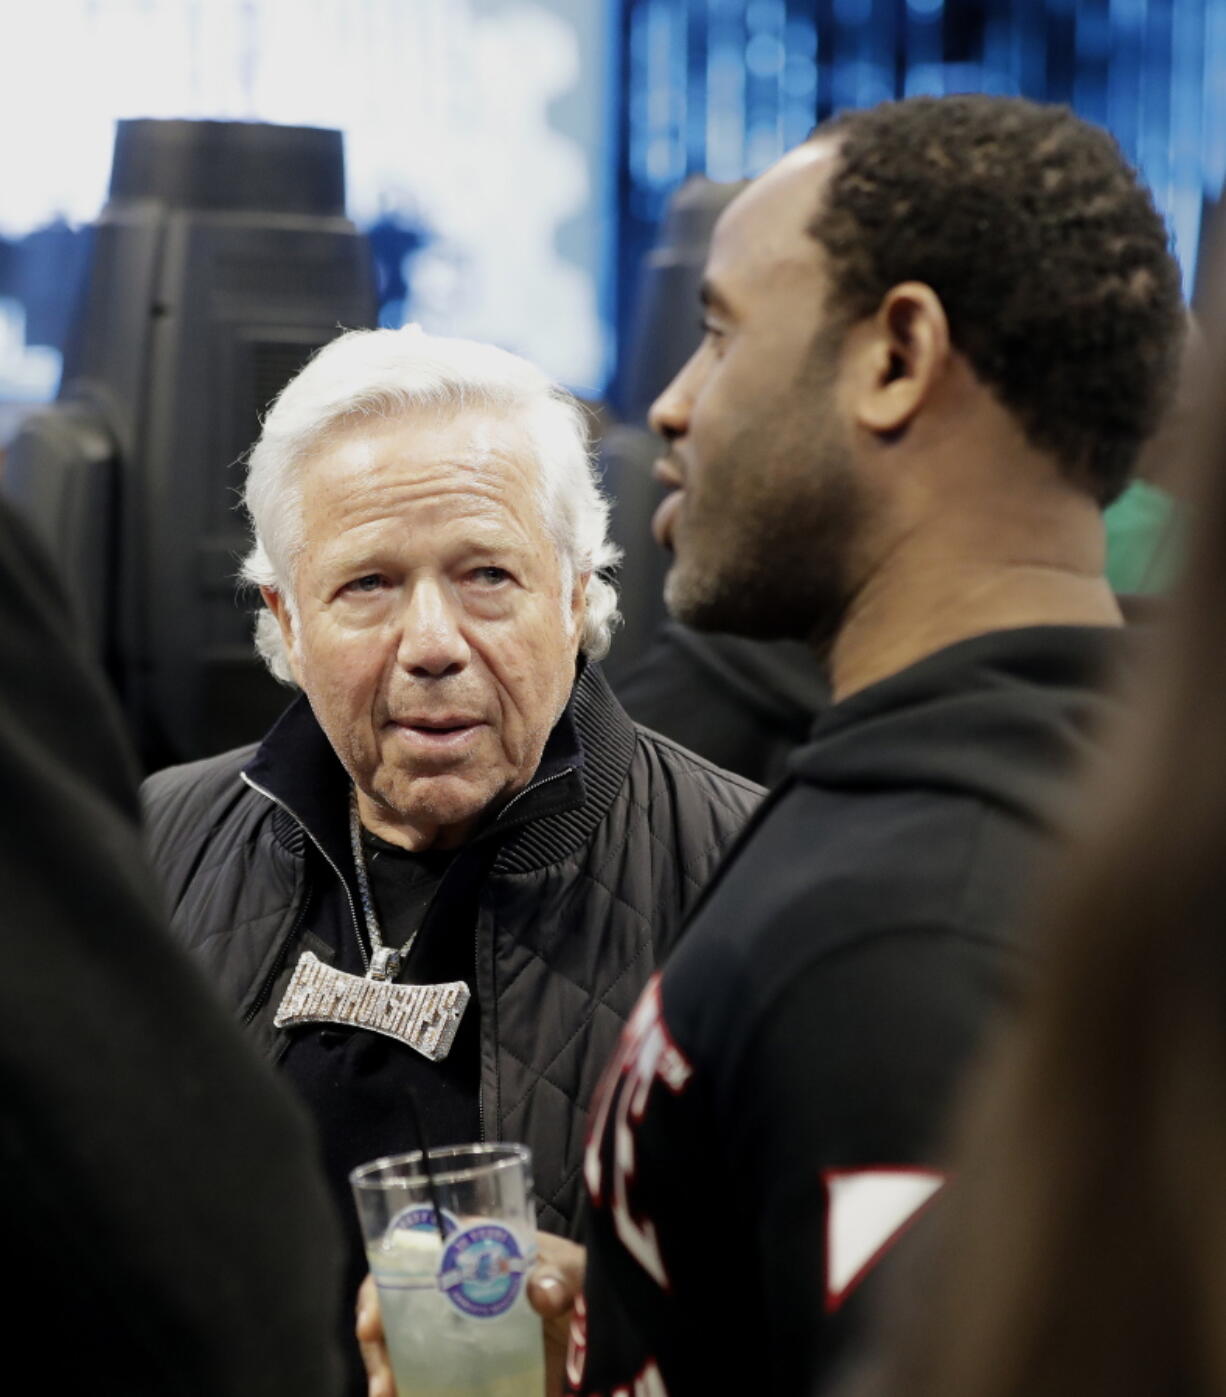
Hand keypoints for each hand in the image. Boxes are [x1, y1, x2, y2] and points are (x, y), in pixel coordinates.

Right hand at [355, 1235, 586, 1396]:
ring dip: (388, 1371)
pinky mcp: (464, 1365)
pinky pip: (425, 1377)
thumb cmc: (579, 1280)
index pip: (409, 1253)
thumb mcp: (574, 1270)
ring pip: (403, 1344)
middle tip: (382, 1382)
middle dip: (378, 1341)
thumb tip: (541, 1292)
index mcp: (468, 1246)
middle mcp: (451, 1284)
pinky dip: (410, 1388)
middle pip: (394, 1303)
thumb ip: (562, 1277)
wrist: (598, 1324)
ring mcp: (454, 1327)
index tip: (372, 1322)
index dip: (382, 1282)